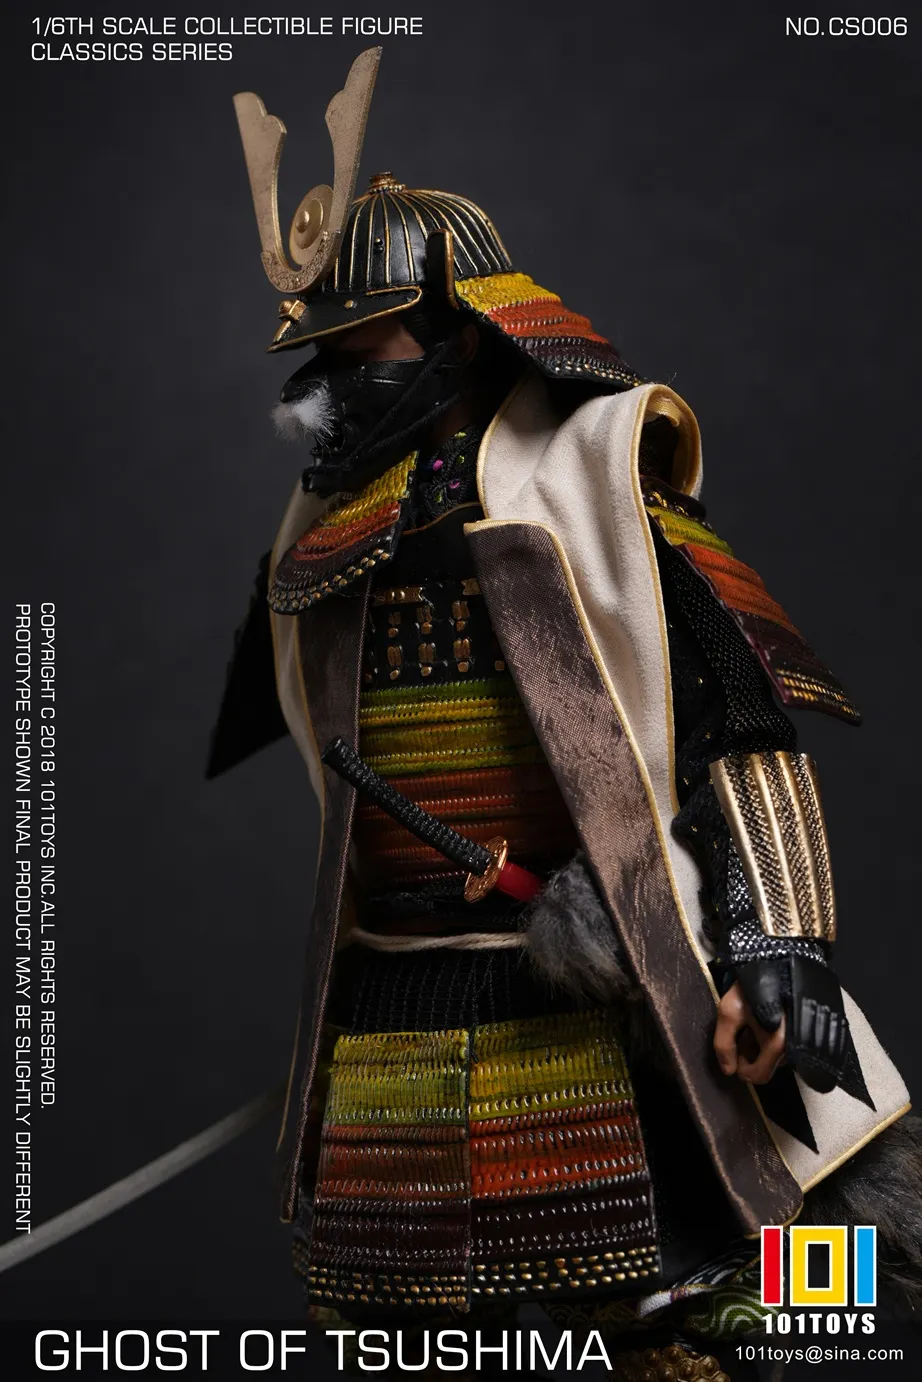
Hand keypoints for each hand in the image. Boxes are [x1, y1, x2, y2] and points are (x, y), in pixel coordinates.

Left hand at [715, 954, 848, 1093]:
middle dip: (753, 1055)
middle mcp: (798, 1045)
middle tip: (744, 1033)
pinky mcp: (815, 1025)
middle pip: (771, 1066)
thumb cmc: (753, 983)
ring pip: (782, 1054)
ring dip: (766, 1045)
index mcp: (778, 1045)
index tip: (735, 1054)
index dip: (742, 1070)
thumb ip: (724, 1045)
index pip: (759, 1076)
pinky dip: (779, 1036)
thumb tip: (728, 1072)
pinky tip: (769, 1018)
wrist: (783, 954)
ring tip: (756, 1022)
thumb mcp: (729, 1011)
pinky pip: (793, 1041)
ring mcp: (808, 1036)